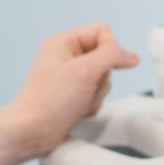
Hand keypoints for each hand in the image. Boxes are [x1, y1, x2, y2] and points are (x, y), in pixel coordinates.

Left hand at [5, 23, 137, 156]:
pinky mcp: (74, 96)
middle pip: (106, 58)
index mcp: (63, 42)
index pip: (102, 31)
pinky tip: (77, 111)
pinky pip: (97, 95)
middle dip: (101, 78)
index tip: (104, 66)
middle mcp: (67, 57)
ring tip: (78, 101)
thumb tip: (131, 56)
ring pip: (104, 79)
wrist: (32, 133)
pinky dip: (92, 105)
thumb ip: (112, 56)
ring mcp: (71, 78)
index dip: (110, 49)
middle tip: (84, 87)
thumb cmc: (47, 101)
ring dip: (97, 94)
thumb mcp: (84, 71)